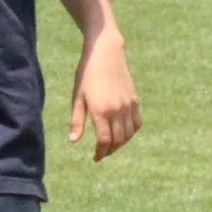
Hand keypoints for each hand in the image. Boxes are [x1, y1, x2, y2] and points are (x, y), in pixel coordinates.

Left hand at [72, 29, 140, 159]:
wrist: (106, 54)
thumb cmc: (86, 74)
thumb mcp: (78, 96)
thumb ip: (77, 120)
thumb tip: (74, 141)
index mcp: (101, 111)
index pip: (104, 140)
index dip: (100, 152)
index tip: (95, 158)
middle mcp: (117, 111)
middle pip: (117, 140)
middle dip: (110, 150)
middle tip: (102, 154)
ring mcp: (128, 106)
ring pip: (129, 134)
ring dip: (121, 143)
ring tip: (112, 145)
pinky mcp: (135, 101)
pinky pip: (137, 123)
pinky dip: (132, 132)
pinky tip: (124, 133)